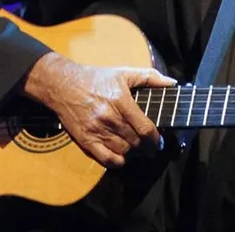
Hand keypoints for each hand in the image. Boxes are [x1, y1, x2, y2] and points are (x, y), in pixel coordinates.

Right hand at [21, 52, 176, 167]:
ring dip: (135, 154)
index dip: (155, 139)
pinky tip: (122, 155)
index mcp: (120, 101)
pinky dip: (118, 161)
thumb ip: (149, 77)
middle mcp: (108, 117)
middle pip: (136, 142)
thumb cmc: (96, 79)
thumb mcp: (123, 73)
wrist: (63, 85)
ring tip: (138, 150)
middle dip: (147, 147)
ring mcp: (96, 130)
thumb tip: (171, 83)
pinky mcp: (86, 140)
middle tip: (151, 147)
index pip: (144, 128)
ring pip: (123, 151)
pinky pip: (106, 159)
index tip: (159, 141)